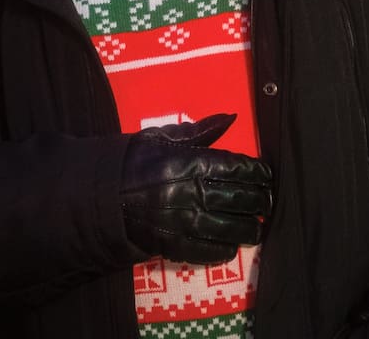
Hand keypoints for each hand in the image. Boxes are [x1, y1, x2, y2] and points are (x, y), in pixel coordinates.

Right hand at [120, 113, 272, 263]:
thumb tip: (231, 118)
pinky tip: (232, 246)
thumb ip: (199, 131)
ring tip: (257, 229)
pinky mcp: (175, 245)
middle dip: (260, 201)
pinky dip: (224, 250)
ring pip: (230, 228)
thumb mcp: (162, 137)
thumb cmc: (133, 161)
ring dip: (249, 230)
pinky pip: (208, 251)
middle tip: (268, 203)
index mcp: (191, 163)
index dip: (257, 173)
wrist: (100, 195)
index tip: (267, 176)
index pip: (237, 168)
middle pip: (240, 199)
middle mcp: (193, 193)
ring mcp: (185, 222)